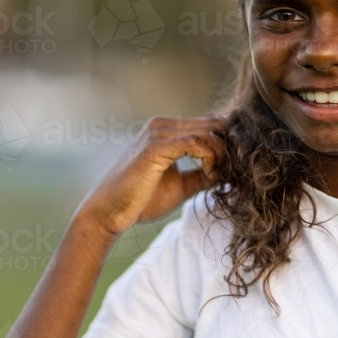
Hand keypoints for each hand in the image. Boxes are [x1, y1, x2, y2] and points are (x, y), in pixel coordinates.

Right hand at [76, 115, 226, 238]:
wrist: (108, 213)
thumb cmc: (141, 200)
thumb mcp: (182, 185)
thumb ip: (203, 175)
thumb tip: (230, 172)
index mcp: (167, 129)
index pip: (210, 124)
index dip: (227, 145)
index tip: (230, 170)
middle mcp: (162, 124)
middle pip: (214, 124)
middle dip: (228, 149)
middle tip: (228, 173)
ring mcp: (157, 133)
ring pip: (208, 131)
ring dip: (221, 155)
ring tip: (215, 176)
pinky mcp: (154, 147)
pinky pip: (195, 142)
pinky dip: (210, 158)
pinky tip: (208, 174)